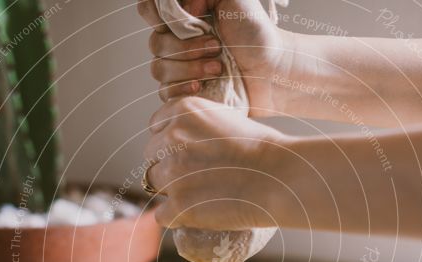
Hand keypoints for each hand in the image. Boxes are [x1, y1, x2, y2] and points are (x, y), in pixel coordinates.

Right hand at [137, 0, 292, 115]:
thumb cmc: (256, 34)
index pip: (150, 10)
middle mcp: (177, 42)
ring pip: (159, 68)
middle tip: (216, 47)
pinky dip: (183, 87)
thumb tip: (183, 8)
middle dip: (185, 47)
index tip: (176, 21)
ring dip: (189, 67)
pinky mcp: (184, 93)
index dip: (155, 14)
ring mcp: (179, 69)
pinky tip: (201, 85)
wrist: (271, 70)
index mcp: (185, 18)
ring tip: (218, 67)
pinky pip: (166, 92)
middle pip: (155, 43)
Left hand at [144, 96, 289, 229]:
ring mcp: (173, 174)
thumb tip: (192, 141)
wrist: (280, 176)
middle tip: (192, 176)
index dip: (169, 141)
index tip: (185, 151)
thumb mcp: (228, 119)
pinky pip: (161, 215)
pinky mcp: (179, 206)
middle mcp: (172, 139)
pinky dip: (175, 217)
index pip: (156, 126)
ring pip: (153, 183)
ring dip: (170, 190)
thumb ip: (201, 126)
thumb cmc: (265, 149)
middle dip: (168, 164)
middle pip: (151, 155)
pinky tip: (192, 215)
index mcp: (183, 111)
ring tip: (195, 195)